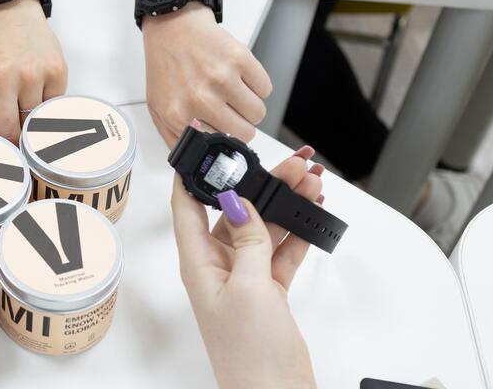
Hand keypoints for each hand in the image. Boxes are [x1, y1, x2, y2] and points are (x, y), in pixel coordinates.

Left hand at [0, 0, 66, 143]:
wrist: (11, 13)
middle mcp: (0, 77)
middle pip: (9, 134)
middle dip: (11, 143)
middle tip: (13, 143)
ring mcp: (31, 74)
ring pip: (34, 123)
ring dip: (30, 124)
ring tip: (24, 107)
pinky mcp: (56, 71)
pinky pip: (54, 109)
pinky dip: (47, 109)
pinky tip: (39, 93)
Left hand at [143, 5, 271, 146]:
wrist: (172, 27)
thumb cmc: (166, 67)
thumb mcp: (159, 109)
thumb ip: (176, 139)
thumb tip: (196, 164)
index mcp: (179, 116)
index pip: (219, 147)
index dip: (225, 141)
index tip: (225, 135)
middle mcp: (201, 99)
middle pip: (246, 133)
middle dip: (241, 125)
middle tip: (228, 110)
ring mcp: (222, 79)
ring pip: (258, 113)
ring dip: (250, 107)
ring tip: (232, 93)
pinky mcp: (240, 59)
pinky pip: (265, 88)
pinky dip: (257, 86)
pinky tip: (239, 77)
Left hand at [171, 139, 324, 388]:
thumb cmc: (251, 353)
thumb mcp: (249, 287)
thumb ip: (247, 240)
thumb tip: (237, 201)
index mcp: (198, 265)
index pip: (187, 208)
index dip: (193, 174)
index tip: (202, 145)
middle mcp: (217, 268)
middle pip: (236, 212)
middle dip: (262, 185)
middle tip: (291, 164)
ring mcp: (244, 279)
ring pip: (264, 228)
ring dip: (286, 204)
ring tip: (310, 179)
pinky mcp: (268, 292)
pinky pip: (281, 251)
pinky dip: (298, 231)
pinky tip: (312, 210)